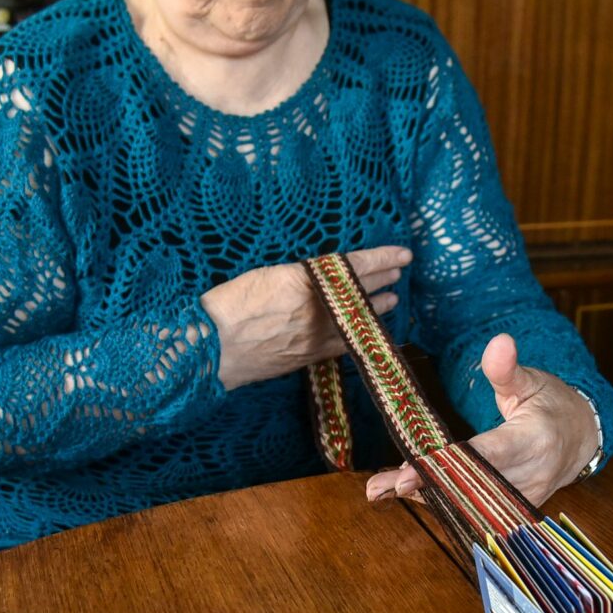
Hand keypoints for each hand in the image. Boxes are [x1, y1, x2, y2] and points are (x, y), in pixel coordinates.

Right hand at [202, 246, 410, 390]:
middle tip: (399, 274)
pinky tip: (368, 332)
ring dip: (376, 309)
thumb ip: (298, 275)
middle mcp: (317, 309)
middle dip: (382, 281)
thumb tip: (321, 277)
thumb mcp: (265, 274)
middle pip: (360, 292)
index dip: (381, 260)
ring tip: (392, 300)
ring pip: (356, 320)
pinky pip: (342, 345)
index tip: (402, 255)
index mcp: (304, 281)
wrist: (210, 348)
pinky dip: (358, 335)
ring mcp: (314, 336)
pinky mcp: (308, 357)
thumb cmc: (227, 304)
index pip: (354, 267)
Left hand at [366, 333, 599, 508]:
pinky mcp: (513, 510)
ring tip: (379, 490)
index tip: (410, 470)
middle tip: (381, 485)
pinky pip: (474, 510)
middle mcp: (530, 476)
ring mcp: (522, 498)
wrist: (579, 438)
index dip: (447, 464)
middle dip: (425, 486)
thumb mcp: (531, 381)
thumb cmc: (550, 405)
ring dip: (425, 497)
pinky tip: (407, 493)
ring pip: (469, 504)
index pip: (487, 456)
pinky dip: (440, 501)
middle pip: (471, 487)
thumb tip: (498, 342)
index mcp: (534, 440)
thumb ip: (507, 368)